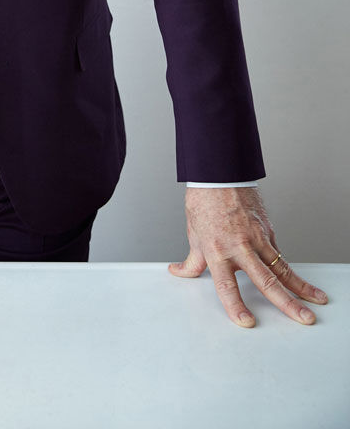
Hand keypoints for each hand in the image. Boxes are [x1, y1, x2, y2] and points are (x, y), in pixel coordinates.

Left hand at [169, 187, 327, 325]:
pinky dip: (288, 268)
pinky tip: (299, 281)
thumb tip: (180, 272)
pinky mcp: (267, 230)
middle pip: (267, 280)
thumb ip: (193, 260)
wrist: (218, 173)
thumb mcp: (194, 234)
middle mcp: (239, 246)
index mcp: (217, 250)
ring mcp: (257, 238)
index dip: (235, 306)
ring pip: (282, 267)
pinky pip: (278, 254)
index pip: (226, 285)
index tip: (246, 321)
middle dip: (288, 303)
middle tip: (303, 319)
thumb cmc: (204, 201)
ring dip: (301, 287)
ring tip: (316, 301)